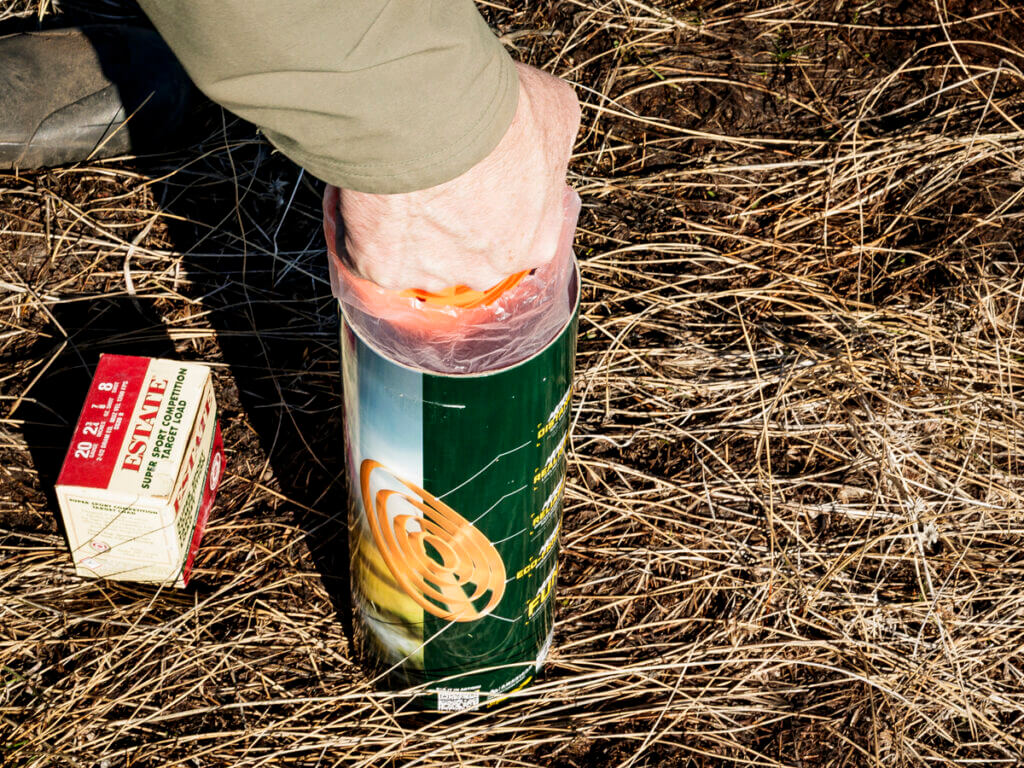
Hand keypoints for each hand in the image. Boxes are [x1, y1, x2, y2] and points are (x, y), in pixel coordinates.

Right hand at [336, 62, 579, 291]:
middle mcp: (489, 271)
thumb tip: (539, 140)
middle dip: (455, 221)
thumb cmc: (497, 113)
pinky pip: (373, 257)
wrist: (431, 115)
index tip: (478, 174)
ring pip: (421, 257)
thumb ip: (551, 143)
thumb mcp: (554, 112)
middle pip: (470, 252)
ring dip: (411, 229)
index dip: (497, 199)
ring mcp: (436, 275)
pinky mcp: (385, 270)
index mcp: (535, 242)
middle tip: (438, 175)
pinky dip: (367, 234)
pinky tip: (371, 200)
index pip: (520, 232)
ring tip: (401, 183)